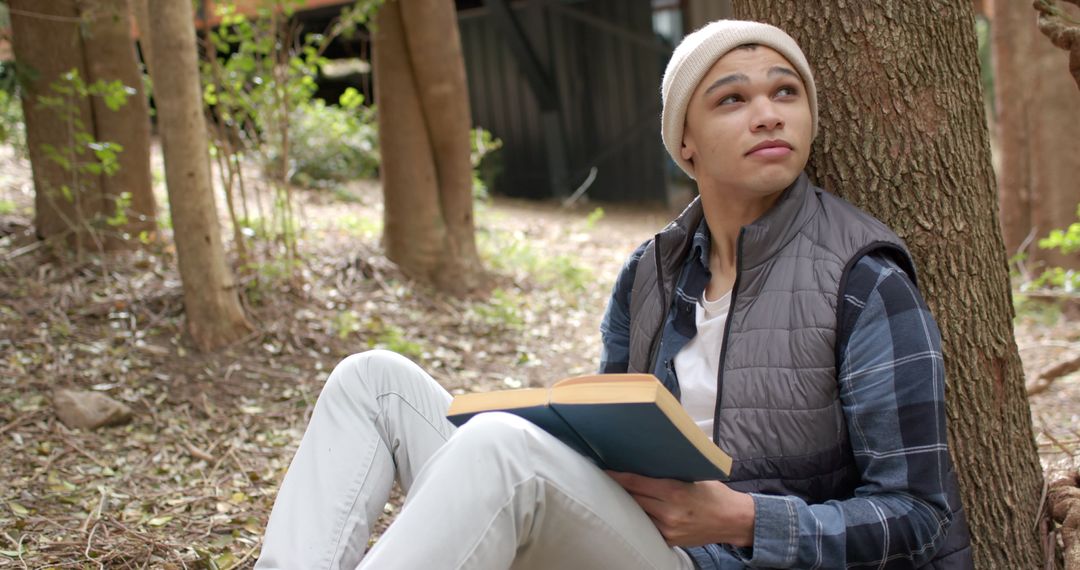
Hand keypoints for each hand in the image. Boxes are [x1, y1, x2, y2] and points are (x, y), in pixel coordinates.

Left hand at [605, 471, 754, 547]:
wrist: (733, 521)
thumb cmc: (714, 493)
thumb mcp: (694, 476)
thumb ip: (670, 471)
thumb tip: (646, 459)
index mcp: (674, 491)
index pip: (636, 482)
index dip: (617, 475)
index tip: (604, 469)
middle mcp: (669, 512)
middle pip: (633, 498)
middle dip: (619, 488)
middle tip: (605, 478)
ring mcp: (668, 529)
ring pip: (637, 513)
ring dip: (626, 503)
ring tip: (615, 493)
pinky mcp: (669, 540)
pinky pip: (647, 527)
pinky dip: (640, 517)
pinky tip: (632, 510)